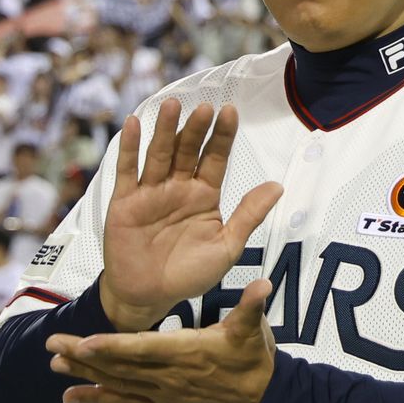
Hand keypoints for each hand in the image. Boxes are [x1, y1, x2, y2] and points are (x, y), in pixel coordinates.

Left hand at [51, 278, 275, 402]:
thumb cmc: (253, 358)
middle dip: (83, 357)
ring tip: (54, 366)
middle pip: (119, 365)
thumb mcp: (254, 329)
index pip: (143, 348)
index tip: (83, 342)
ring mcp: (164, 391)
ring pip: (117, 383)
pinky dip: (98, 398)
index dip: (112, 346)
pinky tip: (72, 396)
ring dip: (84, 375)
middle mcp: (169, 375)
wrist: (261, 396)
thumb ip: (252, 306)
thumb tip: (262, 286)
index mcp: (187, 352)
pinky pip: (125, 401)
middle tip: (52, 346)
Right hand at [98, 100, 281, 331]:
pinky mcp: (125, 201)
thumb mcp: (227, 246)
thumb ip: (249, 215)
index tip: (230, 112)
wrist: (149, 296)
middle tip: (205, 108)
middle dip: (196, 129)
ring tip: (172, 106)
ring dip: (164, 130)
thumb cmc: (189, 274)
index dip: (222, 136)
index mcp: (204, 195)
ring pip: (159, 155)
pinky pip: (128, 171)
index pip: (215, 158)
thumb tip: (278, 186)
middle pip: (187, 151)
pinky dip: (130, 148)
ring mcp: (151, 192)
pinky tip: (134, 123)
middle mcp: (178, 188)